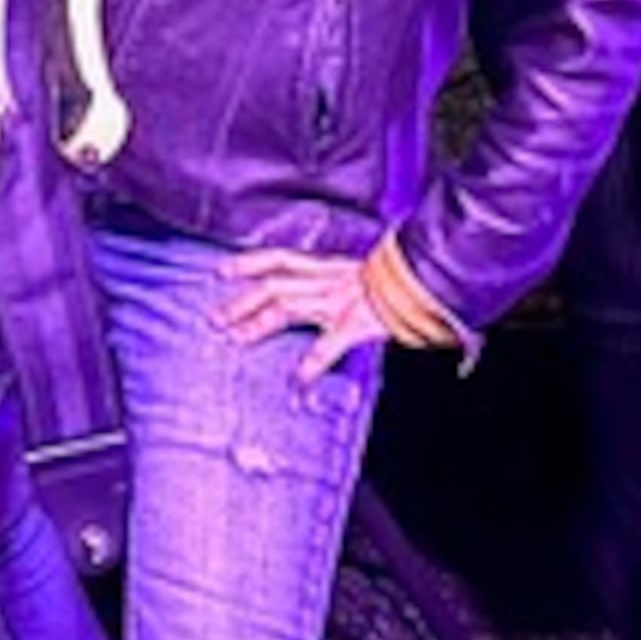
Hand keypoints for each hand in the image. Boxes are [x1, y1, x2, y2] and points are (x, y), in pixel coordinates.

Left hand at [211, 245, 386, 385]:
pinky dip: (312, 363)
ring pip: (287, 309)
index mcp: (326, 268)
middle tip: (214, 320)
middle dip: (241, 303)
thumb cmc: (395, 279)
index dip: (248, 263)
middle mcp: (326, 282)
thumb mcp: (359, 273)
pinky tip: (298, 380)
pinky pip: (328, 345)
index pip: (279, 259)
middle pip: (273, 287)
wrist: (425, 278)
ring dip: (258, 324)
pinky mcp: (355, 324)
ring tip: (235, 339)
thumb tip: (315, 290)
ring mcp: (338, 302)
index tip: (220, 271)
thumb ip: (334, 281)